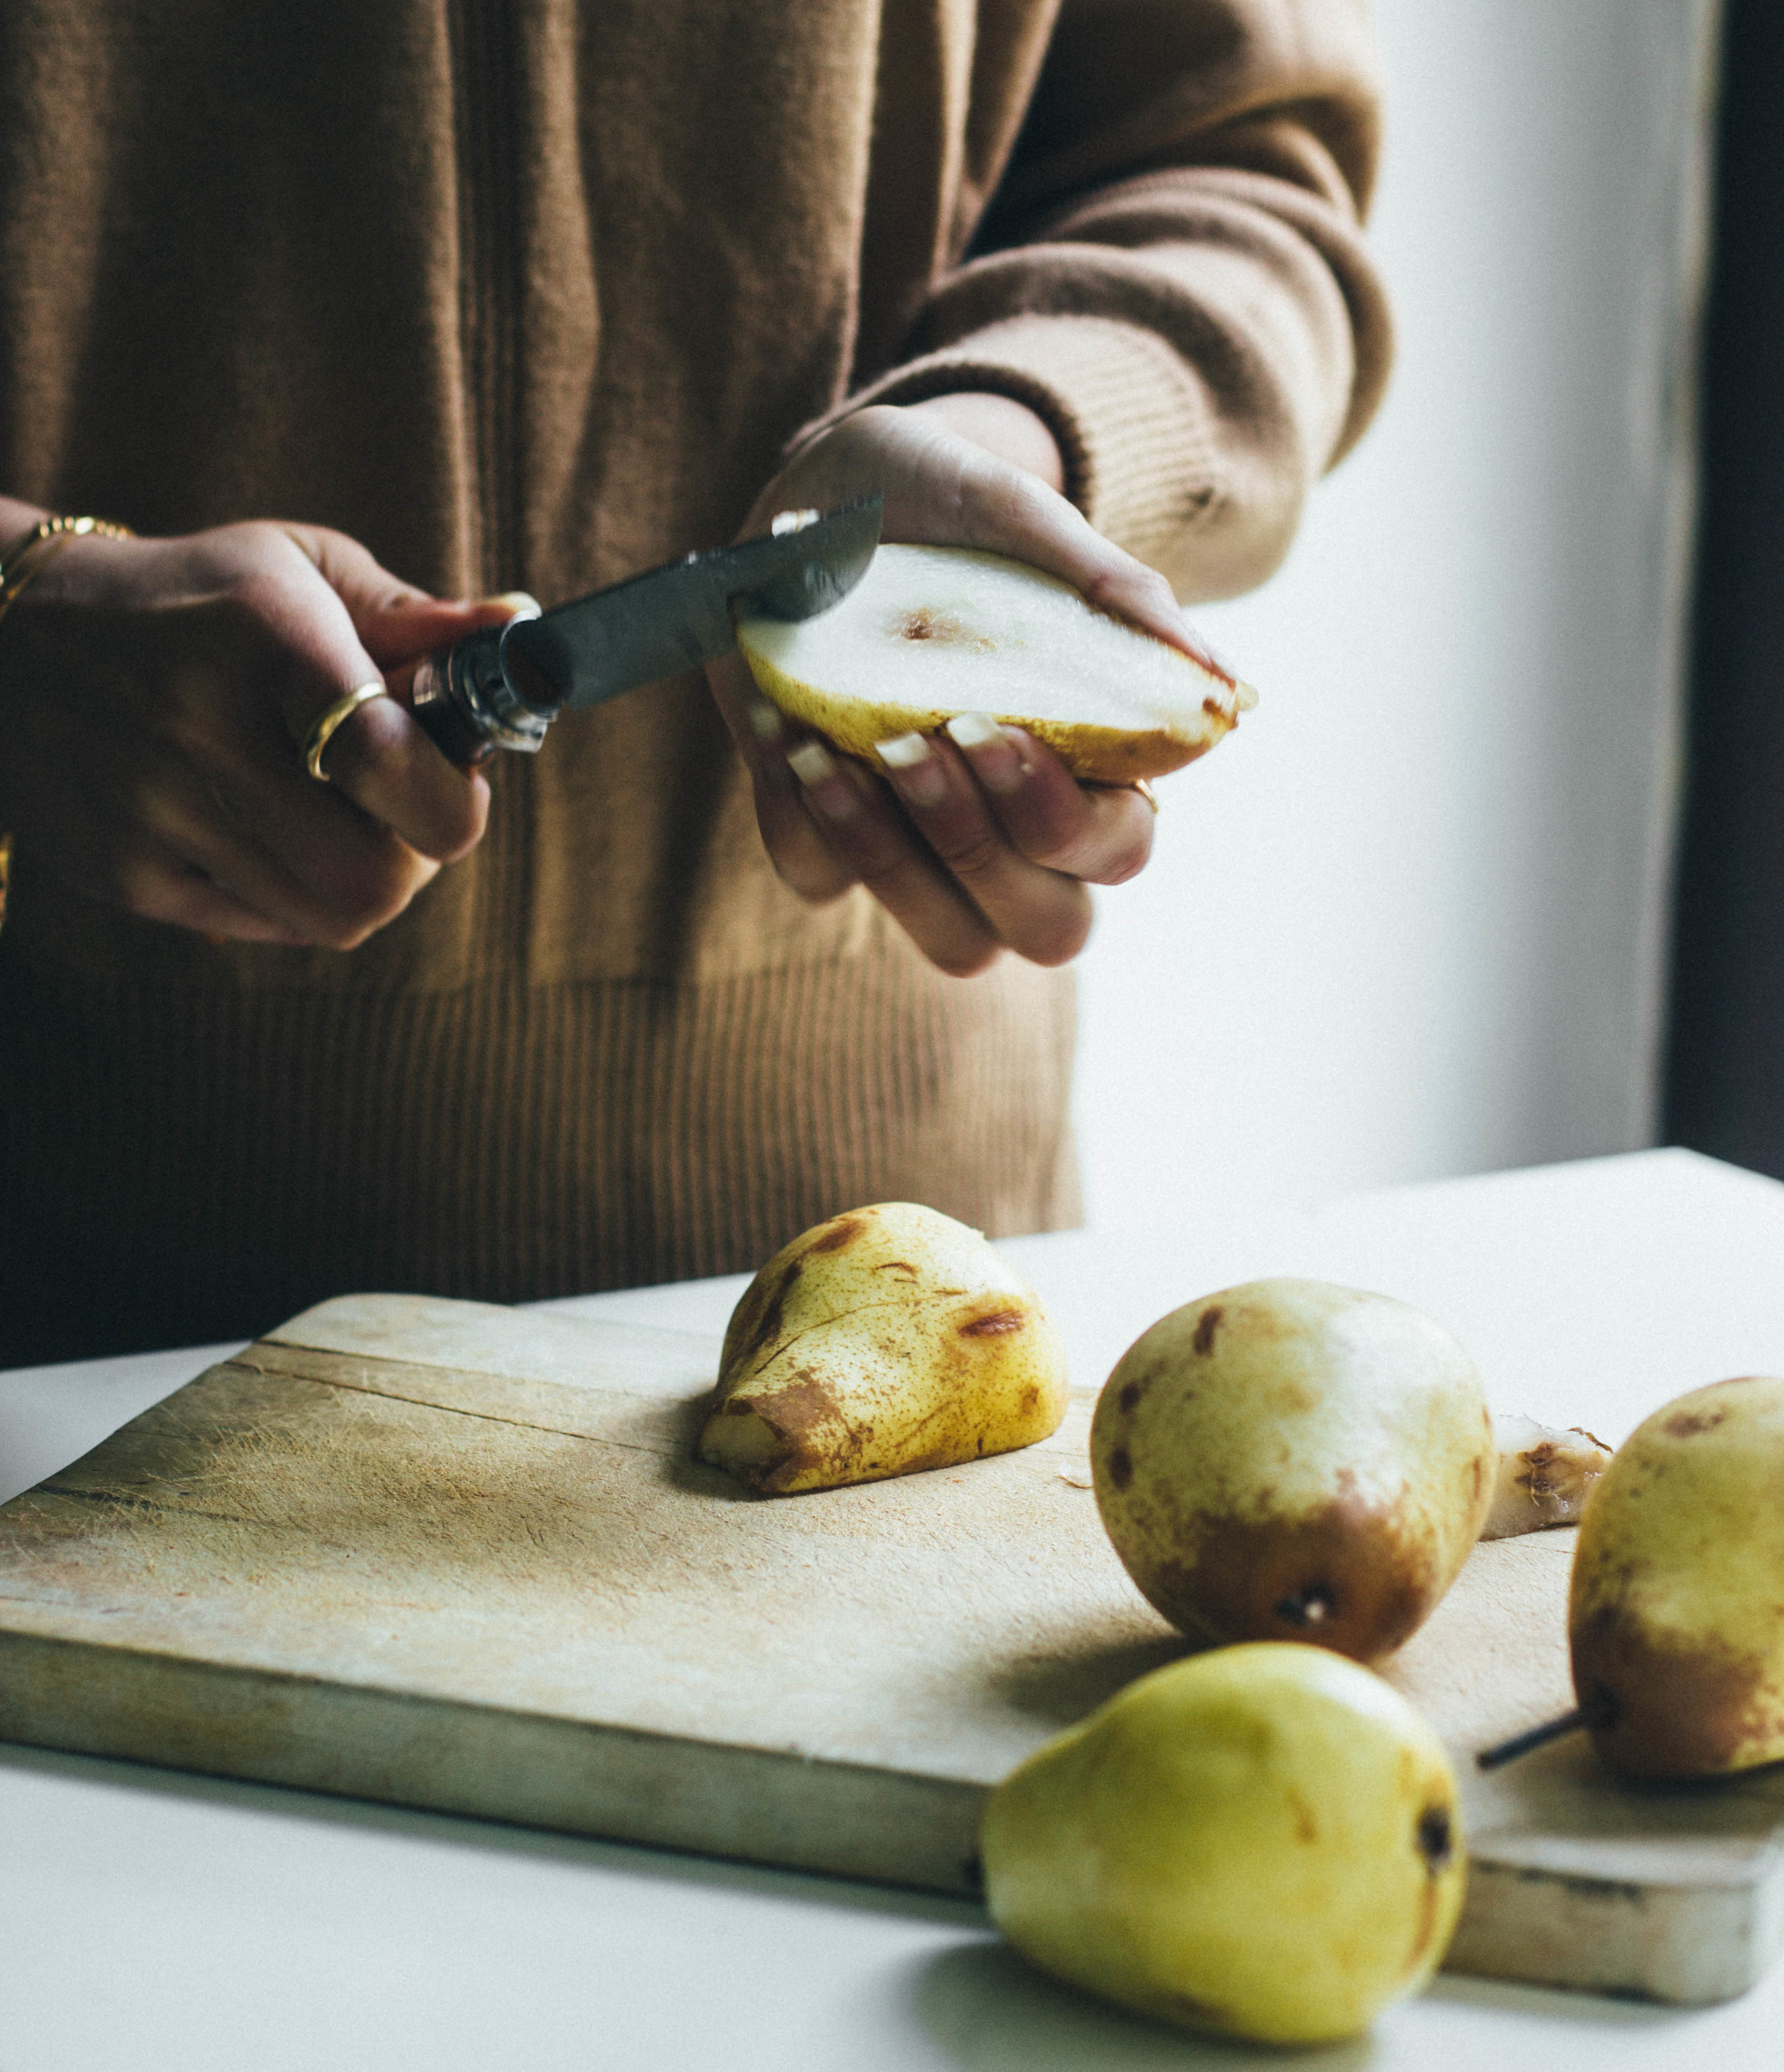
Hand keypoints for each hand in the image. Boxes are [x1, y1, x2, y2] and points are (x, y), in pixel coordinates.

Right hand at [0, 516, 519, 945]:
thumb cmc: (195, 598)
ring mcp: (151, 809)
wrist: (8, 632)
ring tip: (347, 822)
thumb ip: (414, 617)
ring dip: (369, 883)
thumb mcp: (297, 570)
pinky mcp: (121, 872)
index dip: (454, 796)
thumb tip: (521, 632)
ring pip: (332, 919)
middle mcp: (197, 725)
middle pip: (376, 876)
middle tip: (405, 810)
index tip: (456, 774)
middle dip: (419, 853)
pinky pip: (265, 926)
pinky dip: (299, 894)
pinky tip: (275, 832)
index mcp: (265, 634)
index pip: (392, 763)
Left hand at [706, 397, 1216, 976]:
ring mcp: (924, 847)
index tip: (992, 727)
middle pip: (1047, 930)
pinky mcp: (829, 836)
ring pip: (951, 939)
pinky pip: (821, 880)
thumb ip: (1117, 595)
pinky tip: (780, 729)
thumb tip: (1229, 687)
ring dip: (888, 857)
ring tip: (832, 754)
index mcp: (1096, 768)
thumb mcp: (1016, 518)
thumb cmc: (944, 508)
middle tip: (914, 747)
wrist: (822, 496)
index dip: (1059, 816)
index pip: (1116, 850)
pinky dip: (798, 814)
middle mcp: (1019, 830)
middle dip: (979, 851)